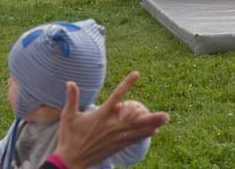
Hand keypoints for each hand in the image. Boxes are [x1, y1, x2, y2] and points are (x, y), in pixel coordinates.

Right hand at [53, 71, 169, 168]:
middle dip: (150, 117)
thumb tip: (70, 82)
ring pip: (137, 130)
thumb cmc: (69, 137)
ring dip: (152, 124)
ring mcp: (115, 137)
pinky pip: (133, 139)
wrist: (71, 160)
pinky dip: (143, 134)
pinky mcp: (116, 146)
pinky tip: (154, 131)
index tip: (137, 73)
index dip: (127, 84)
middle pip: (134, 118)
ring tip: (165, 119)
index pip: (116, 95)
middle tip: (166, 114)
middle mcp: (112, 125)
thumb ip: (72, 98)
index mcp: (101, 114)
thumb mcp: (68, 116)